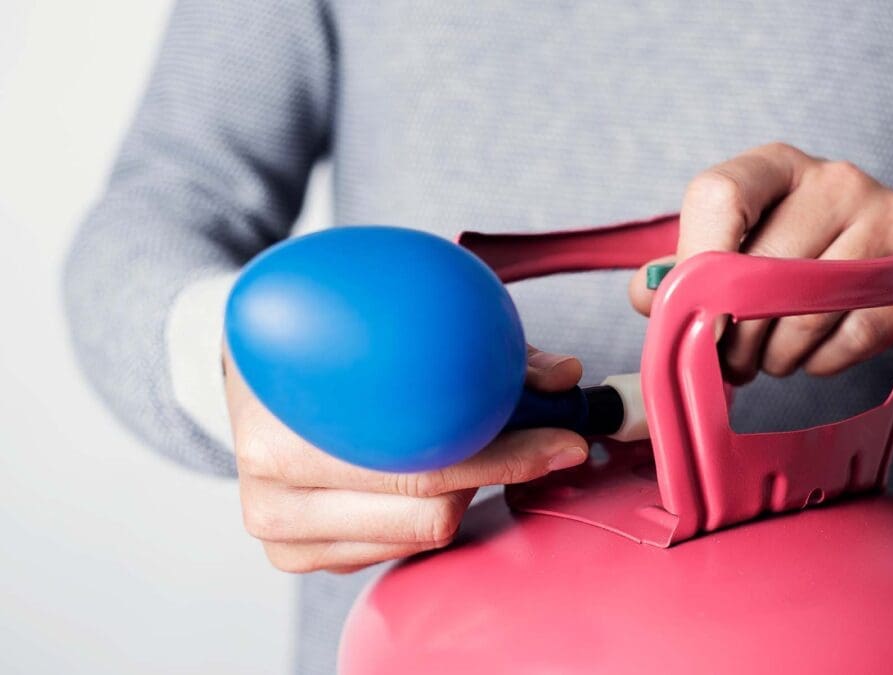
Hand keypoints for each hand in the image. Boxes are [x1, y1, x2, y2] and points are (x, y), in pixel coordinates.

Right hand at [225, 345, 587, 573]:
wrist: (243, 372)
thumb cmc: (321, 346)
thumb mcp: (384, 326)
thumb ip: (480, 349)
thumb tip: (565, 376)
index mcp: (279, 442)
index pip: (420, 468)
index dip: (503, 453)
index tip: (562, 435)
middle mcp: (274, 499)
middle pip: (429, 511)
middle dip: (493, 472)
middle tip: (534, 437)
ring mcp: (286, 537)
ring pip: (421, 533)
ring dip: (464, 492)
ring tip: (471, 443)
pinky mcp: (301, 557)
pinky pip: (398, 546)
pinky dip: (431, 509)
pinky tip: (431, 470)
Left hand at [629, 142, 892, 383]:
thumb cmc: (797, 251)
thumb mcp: (741, 242)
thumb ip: (685, 267)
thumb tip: (646, 295)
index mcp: (773, 166)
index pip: (719, 195)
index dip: (695, 260)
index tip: (687, 312)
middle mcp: (832, 179)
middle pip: (761, 267)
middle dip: (735, 335)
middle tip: (730, 362)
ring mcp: (883, 218)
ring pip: (806, 310)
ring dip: (776, 356)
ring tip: (770, 359)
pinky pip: (853, 336)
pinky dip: (822, 362)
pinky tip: (814, 356)